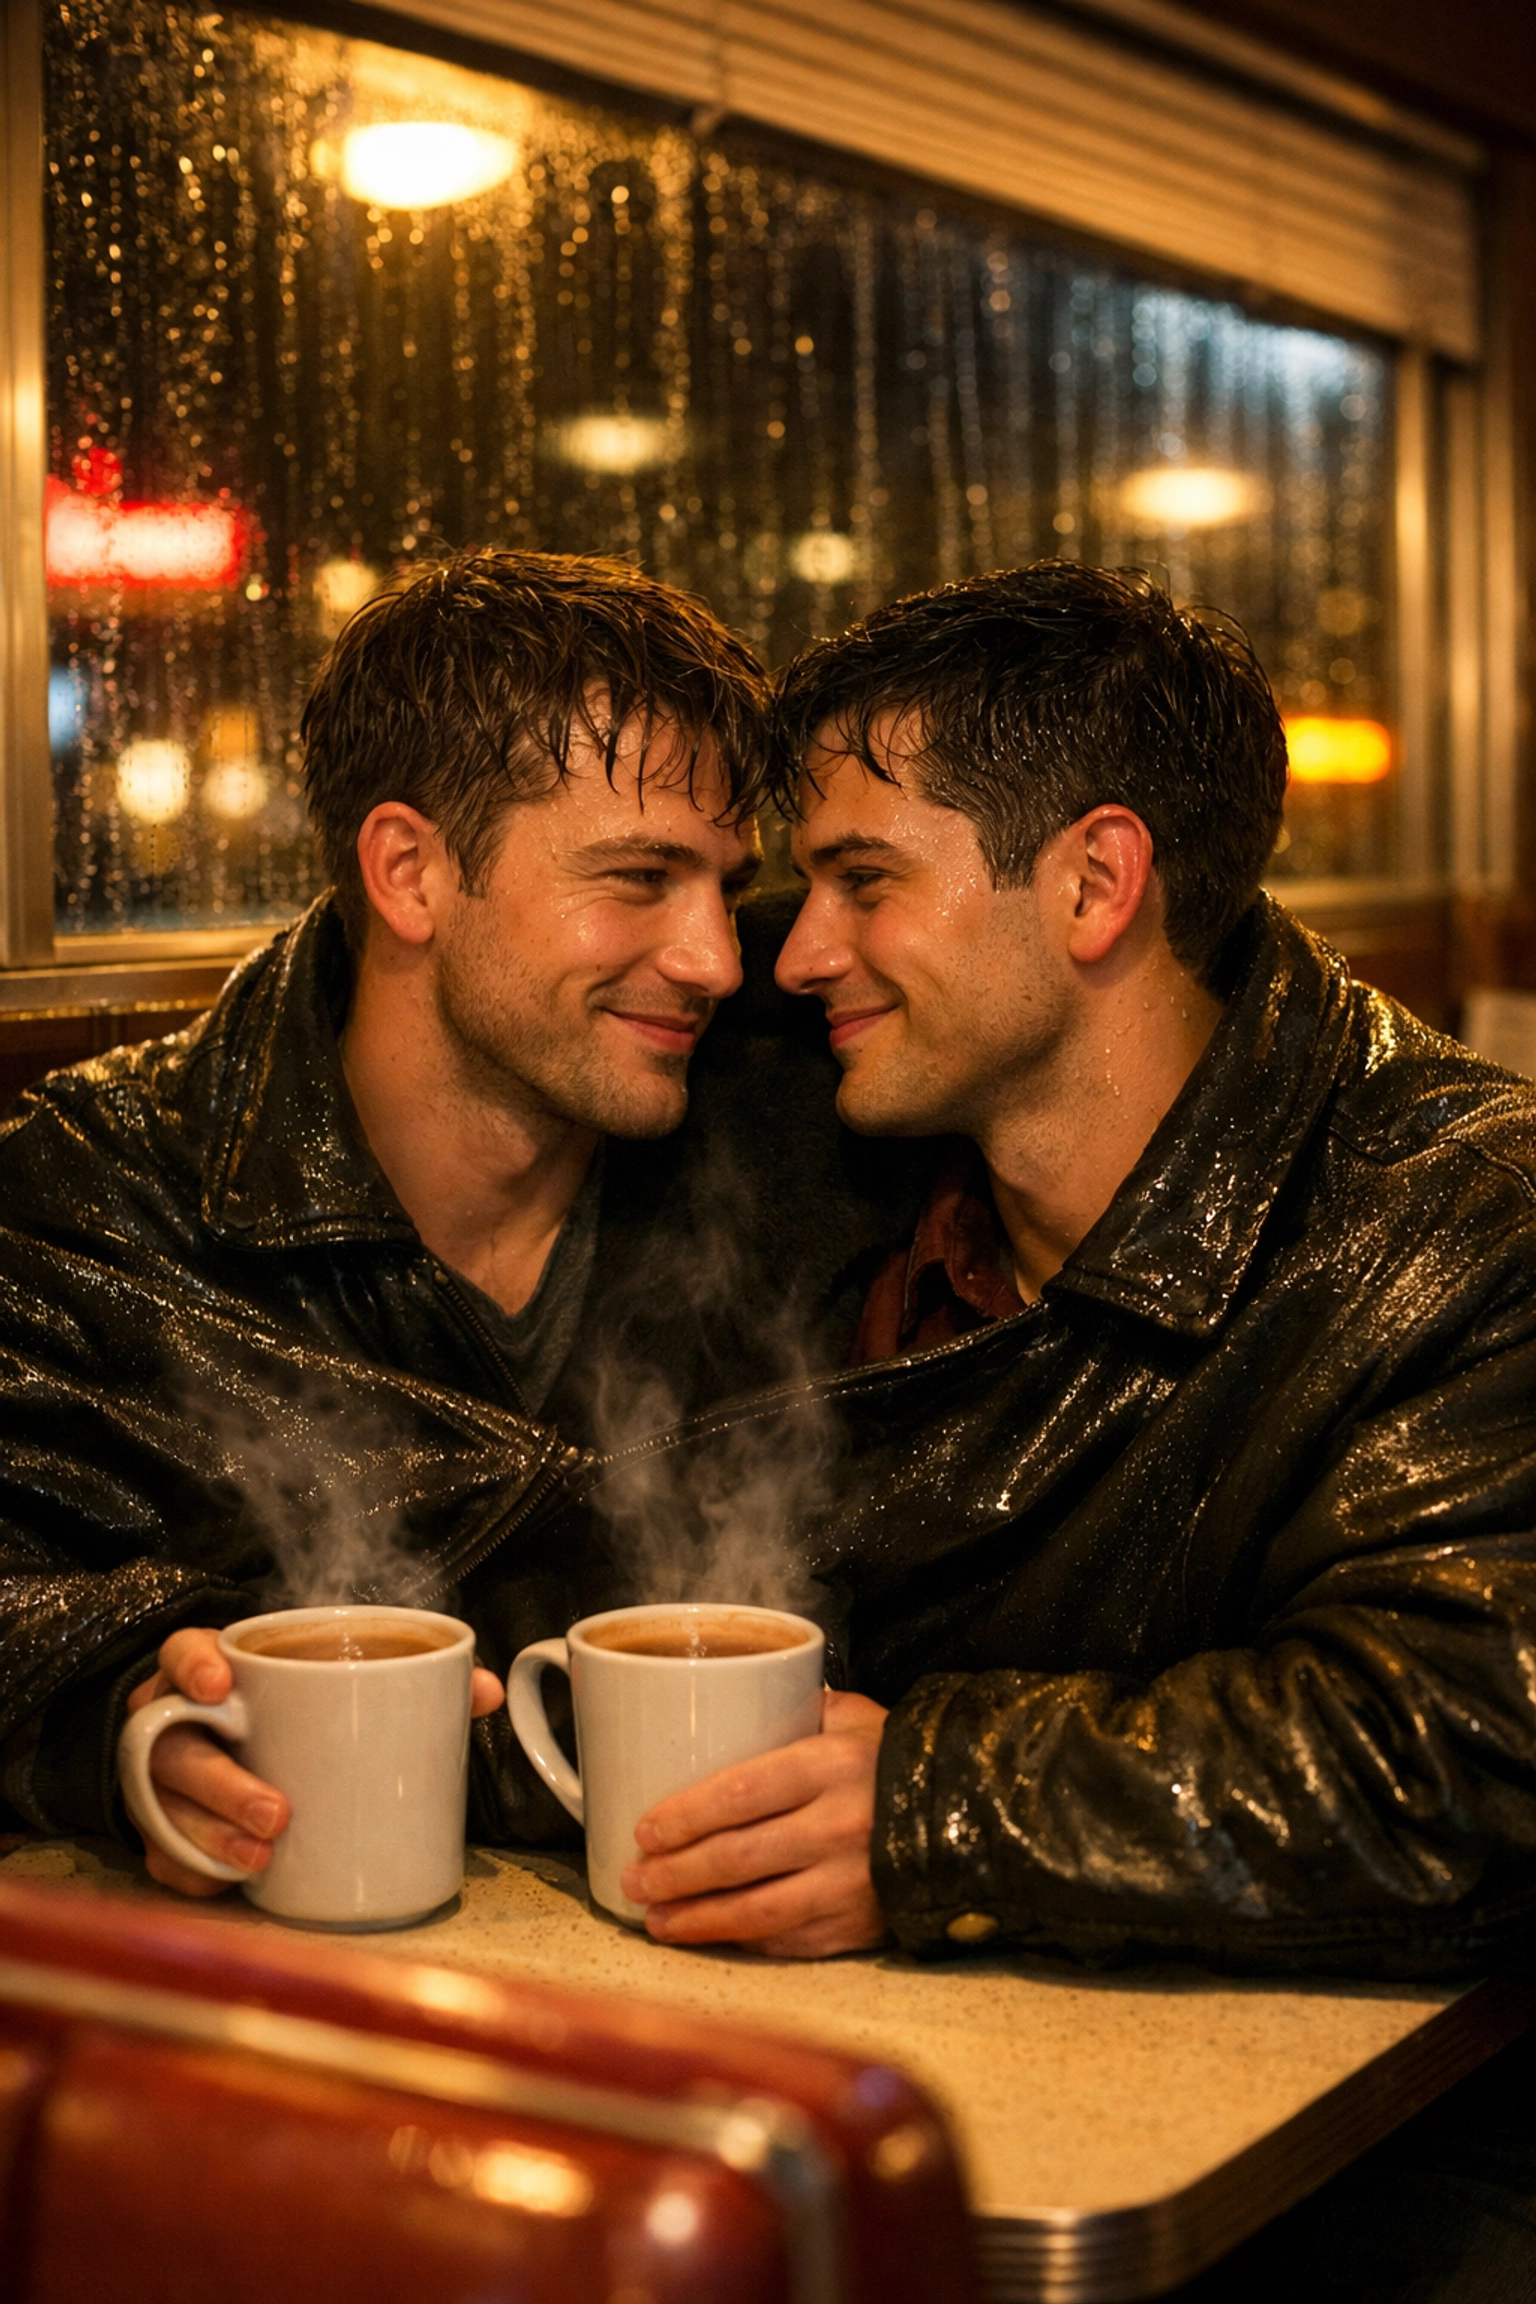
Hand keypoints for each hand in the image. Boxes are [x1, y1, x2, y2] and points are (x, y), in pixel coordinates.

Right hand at [124, 1627, 505, 1898]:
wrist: (253, 1743)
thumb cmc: (305, 1709)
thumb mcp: (344, 1683)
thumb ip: (412, 1677)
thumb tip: (486, 1689)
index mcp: (213, 1670)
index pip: (181, 1652)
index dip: (193, 1665)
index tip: (224, 1685)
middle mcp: (175, 1721)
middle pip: (177, 1748)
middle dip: (224, 1784)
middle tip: (277, 1812)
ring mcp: (161, 1779)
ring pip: (167, 1807)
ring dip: (212, 1837)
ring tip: (263, 1857)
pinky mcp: (162, 1830)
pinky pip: (162, 1855)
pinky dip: (191, 1870)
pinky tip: (225, 1883)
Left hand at [620, 1689, 888, 1957]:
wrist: (977, 1814)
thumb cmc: (900, 1758)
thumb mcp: (855, 1716)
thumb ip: (795, 1709)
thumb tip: (731, 1704)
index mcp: (831, 1765)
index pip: (739, 1794)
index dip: (684, 1817)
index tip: (644, 1830)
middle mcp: (839, 1827)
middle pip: (736, 1858)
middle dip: (674, 1874)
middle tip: (634, 1881)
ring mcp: (849, 1884)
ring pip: (755, 1912)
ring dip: (696, 1919)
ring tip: (657, 1920)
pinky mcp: (860, 1927)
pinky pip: (788, 1941)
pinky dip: (743, 1941)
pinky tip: (710, 1936)